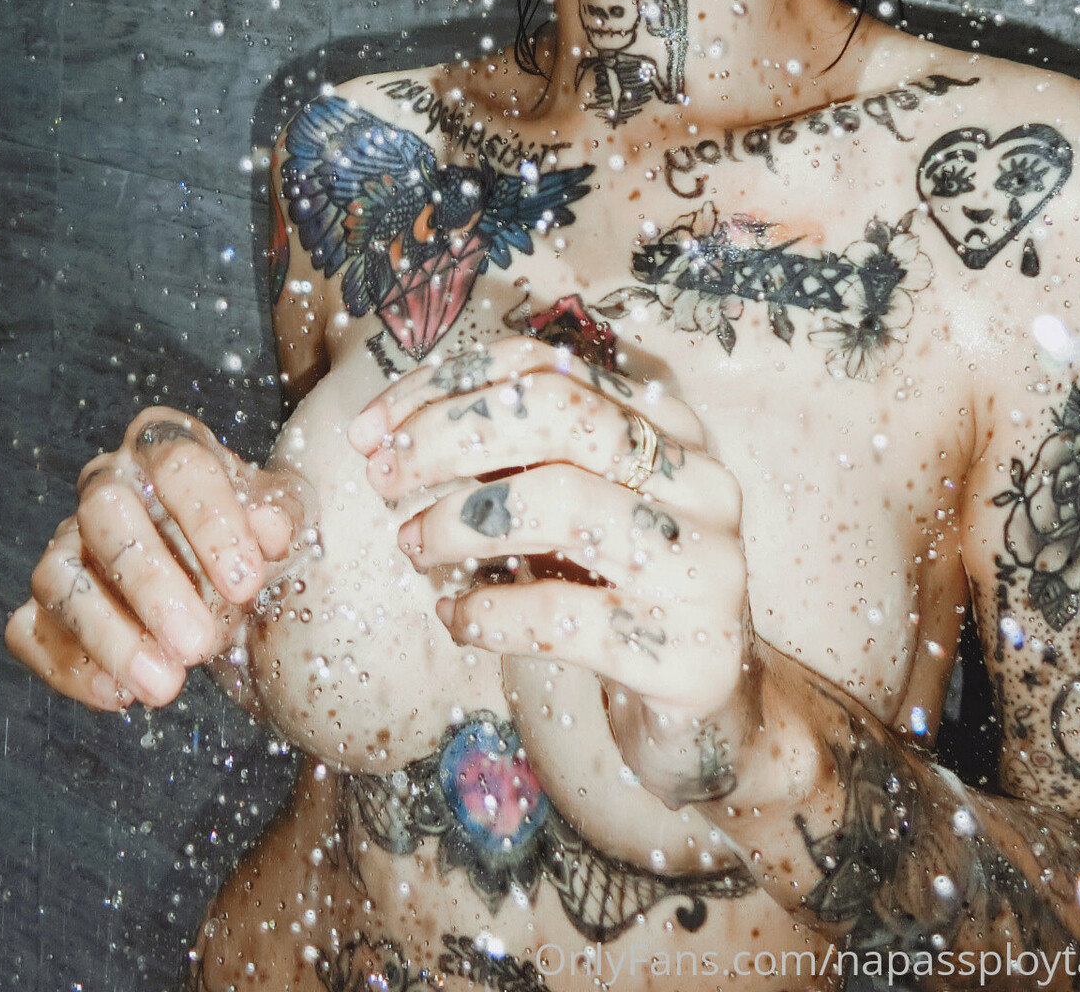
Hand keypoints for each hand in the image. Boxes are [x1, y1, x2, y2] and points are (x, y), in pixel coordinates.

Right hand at [5, 409, 308, 710]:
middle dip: (151, 581)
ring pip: (57, 575)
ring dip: (109, 634)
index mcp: (164, 444)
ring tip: (165, 684)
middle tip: (198, 644)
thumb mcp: (280, 514)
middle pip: (106, 513)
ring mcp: (67, 540)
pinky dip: (67, 665)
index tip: (246, 583)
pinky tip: (119, 694)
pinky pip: (29, 630)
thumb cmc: (250, 532)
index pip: (179, 465)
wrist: (226, 575)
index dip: (212, 523)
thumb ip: (280, 515)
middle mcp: (106, 483)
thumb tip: (270, 528)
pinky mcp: (43, 601)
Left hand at [347, 336, 759, 808]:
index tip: (372, 429)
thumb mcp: (569, 508)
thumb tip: (385, 436)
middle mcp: (700, 480)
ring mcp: (705, 566)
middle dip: (448, 437)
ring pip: (562, 504)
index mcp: (668, 426)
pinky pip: (565, 618)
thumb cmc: (614, 591)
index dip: (446, 389)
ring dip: (459, 524)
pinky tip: (454, 619)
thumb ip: (507, 462)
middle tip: (381, 478)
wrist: (707, 710)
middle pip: (558, 414)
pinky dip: (489, 614)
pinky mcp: (690, 655)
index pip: (543, 367)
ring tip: (411, 547)